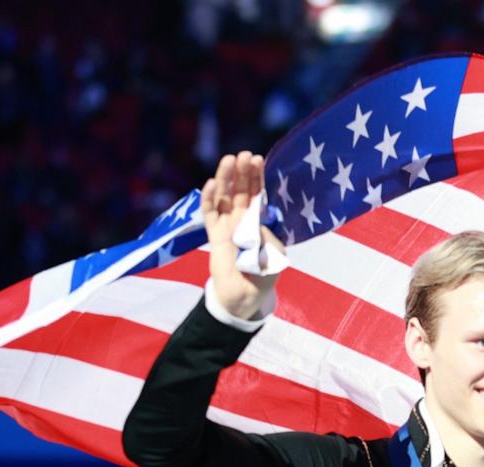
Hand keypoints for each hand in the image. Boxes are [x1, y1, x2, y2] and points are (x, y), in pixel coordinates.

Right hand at [202, 151, 282, 318]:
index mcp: (257, 219)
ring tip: (229, 160)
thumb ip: (269, 233)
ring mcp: (226, 224)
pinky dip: (208, 198)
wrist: (246, 294)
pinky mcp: (214, 234)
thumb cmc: (263, 273)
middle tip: (244, 155)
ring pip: (223, 196)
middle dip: (242, 171)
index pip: (256, 191)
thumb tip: (261, 220)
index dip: (256, 176)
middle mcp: (241, 217)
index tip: (257, 159)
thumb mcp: (275, 252)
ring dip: (225, 178)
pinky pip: (209, 213)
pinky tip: (210, 183)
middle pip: (239, 188)